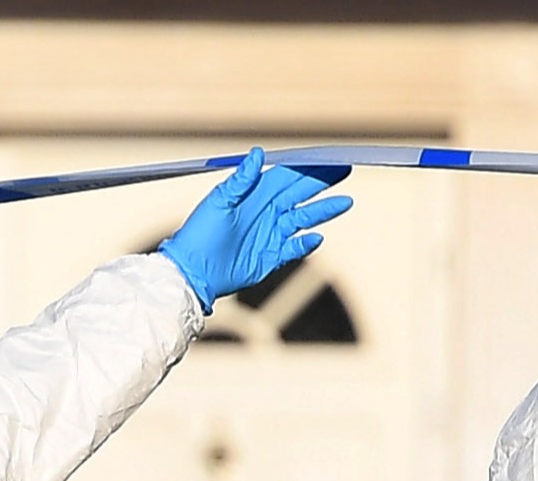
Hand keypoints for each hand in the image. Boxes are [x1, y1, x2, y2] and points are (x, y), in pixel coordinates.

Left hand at [159, 149, 357, 310]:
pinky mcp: (270, 257)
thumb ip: (241, 180)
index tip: (326, 156)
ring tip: (344, 202)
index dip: (306, 166)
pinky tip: (317, 238)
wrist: (192, 270)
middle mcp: (267, 212)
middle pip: (301, 193)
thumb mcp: (220, 201)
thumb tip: (258, 153)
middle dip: (322, 182)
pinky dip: (306, 244)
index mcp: (255, 194)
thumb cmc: (200, 233)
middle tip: (344, 169)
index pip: (287, 175)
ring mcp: (271, 235)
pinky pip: (294, 249)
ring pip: (303, 219)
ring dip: (323, 211)